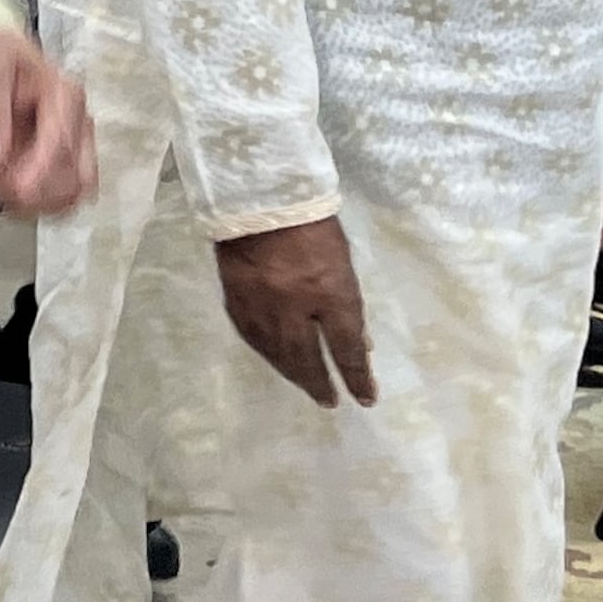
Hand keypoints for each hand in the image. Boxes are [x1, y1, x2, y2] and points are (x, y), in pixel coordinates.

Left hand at [0, 27, 95, 214]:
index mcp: (65, 96)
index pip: (60, 149)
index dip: (31, 177)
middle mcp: (80, 121)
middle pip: (73, 179)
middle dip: (31, 193)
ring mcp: (79, 141)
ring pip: (75, 192)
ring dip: (38, 203)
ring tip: (2, 190)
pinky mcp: (71, 157)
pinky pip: (69, 194)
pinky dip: (43, 203)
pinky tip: (15, 194)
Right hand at [216, 215, 377, 409]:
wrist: (257, 199)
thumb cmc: (311, 224)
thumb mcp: (342, 261)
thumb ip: (348, 303)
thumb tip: (358, 341)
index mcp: (329, 292)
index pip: (347, 348)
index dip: (357, 377)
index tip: (365, 398)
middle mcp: (295, 308)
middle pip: (309, 360)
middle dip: (321, 384)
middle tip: (330, 402)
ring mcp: (262, 308)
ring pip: (279, 355)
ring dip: (295, 375)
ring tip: (307, 386)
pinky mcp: (236, 304)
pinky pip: (255, 341)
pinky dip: (269, 355)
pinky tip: (277, 360)